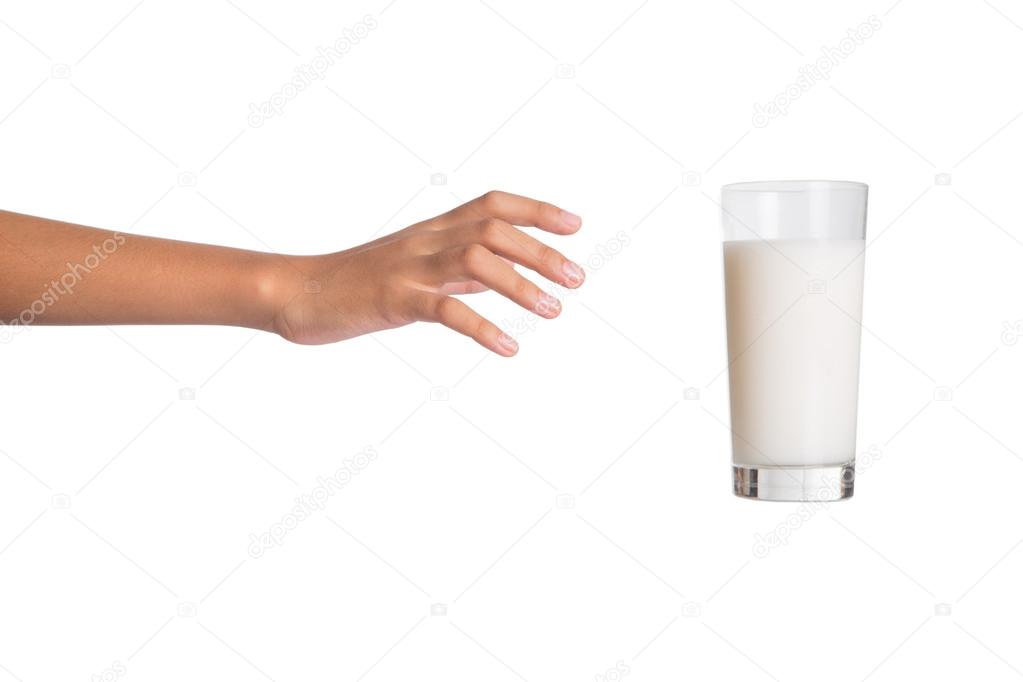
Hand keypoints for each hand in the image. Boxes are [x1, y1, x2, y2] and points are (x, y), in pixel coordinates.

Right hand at [269, 191, 585, 355]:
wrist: (298, 293)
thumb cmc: (358, 283)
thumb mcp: (415, 269)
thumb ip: (457, 270)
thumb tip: (501, 275)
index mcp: (432, 230)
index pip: (492, 205)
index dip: (536, 210)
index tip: (576, 226)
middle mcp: (425, 240)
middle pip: (492, 229)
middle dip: (541, 251)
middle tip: (577, 280)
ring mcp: (408, 267)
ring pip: (474, 260)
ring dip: (520, 286)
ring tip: (553, 311)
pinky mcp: (392, 299)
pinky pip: (443, 309)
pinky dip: (481, 327)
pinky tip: (507, 348)